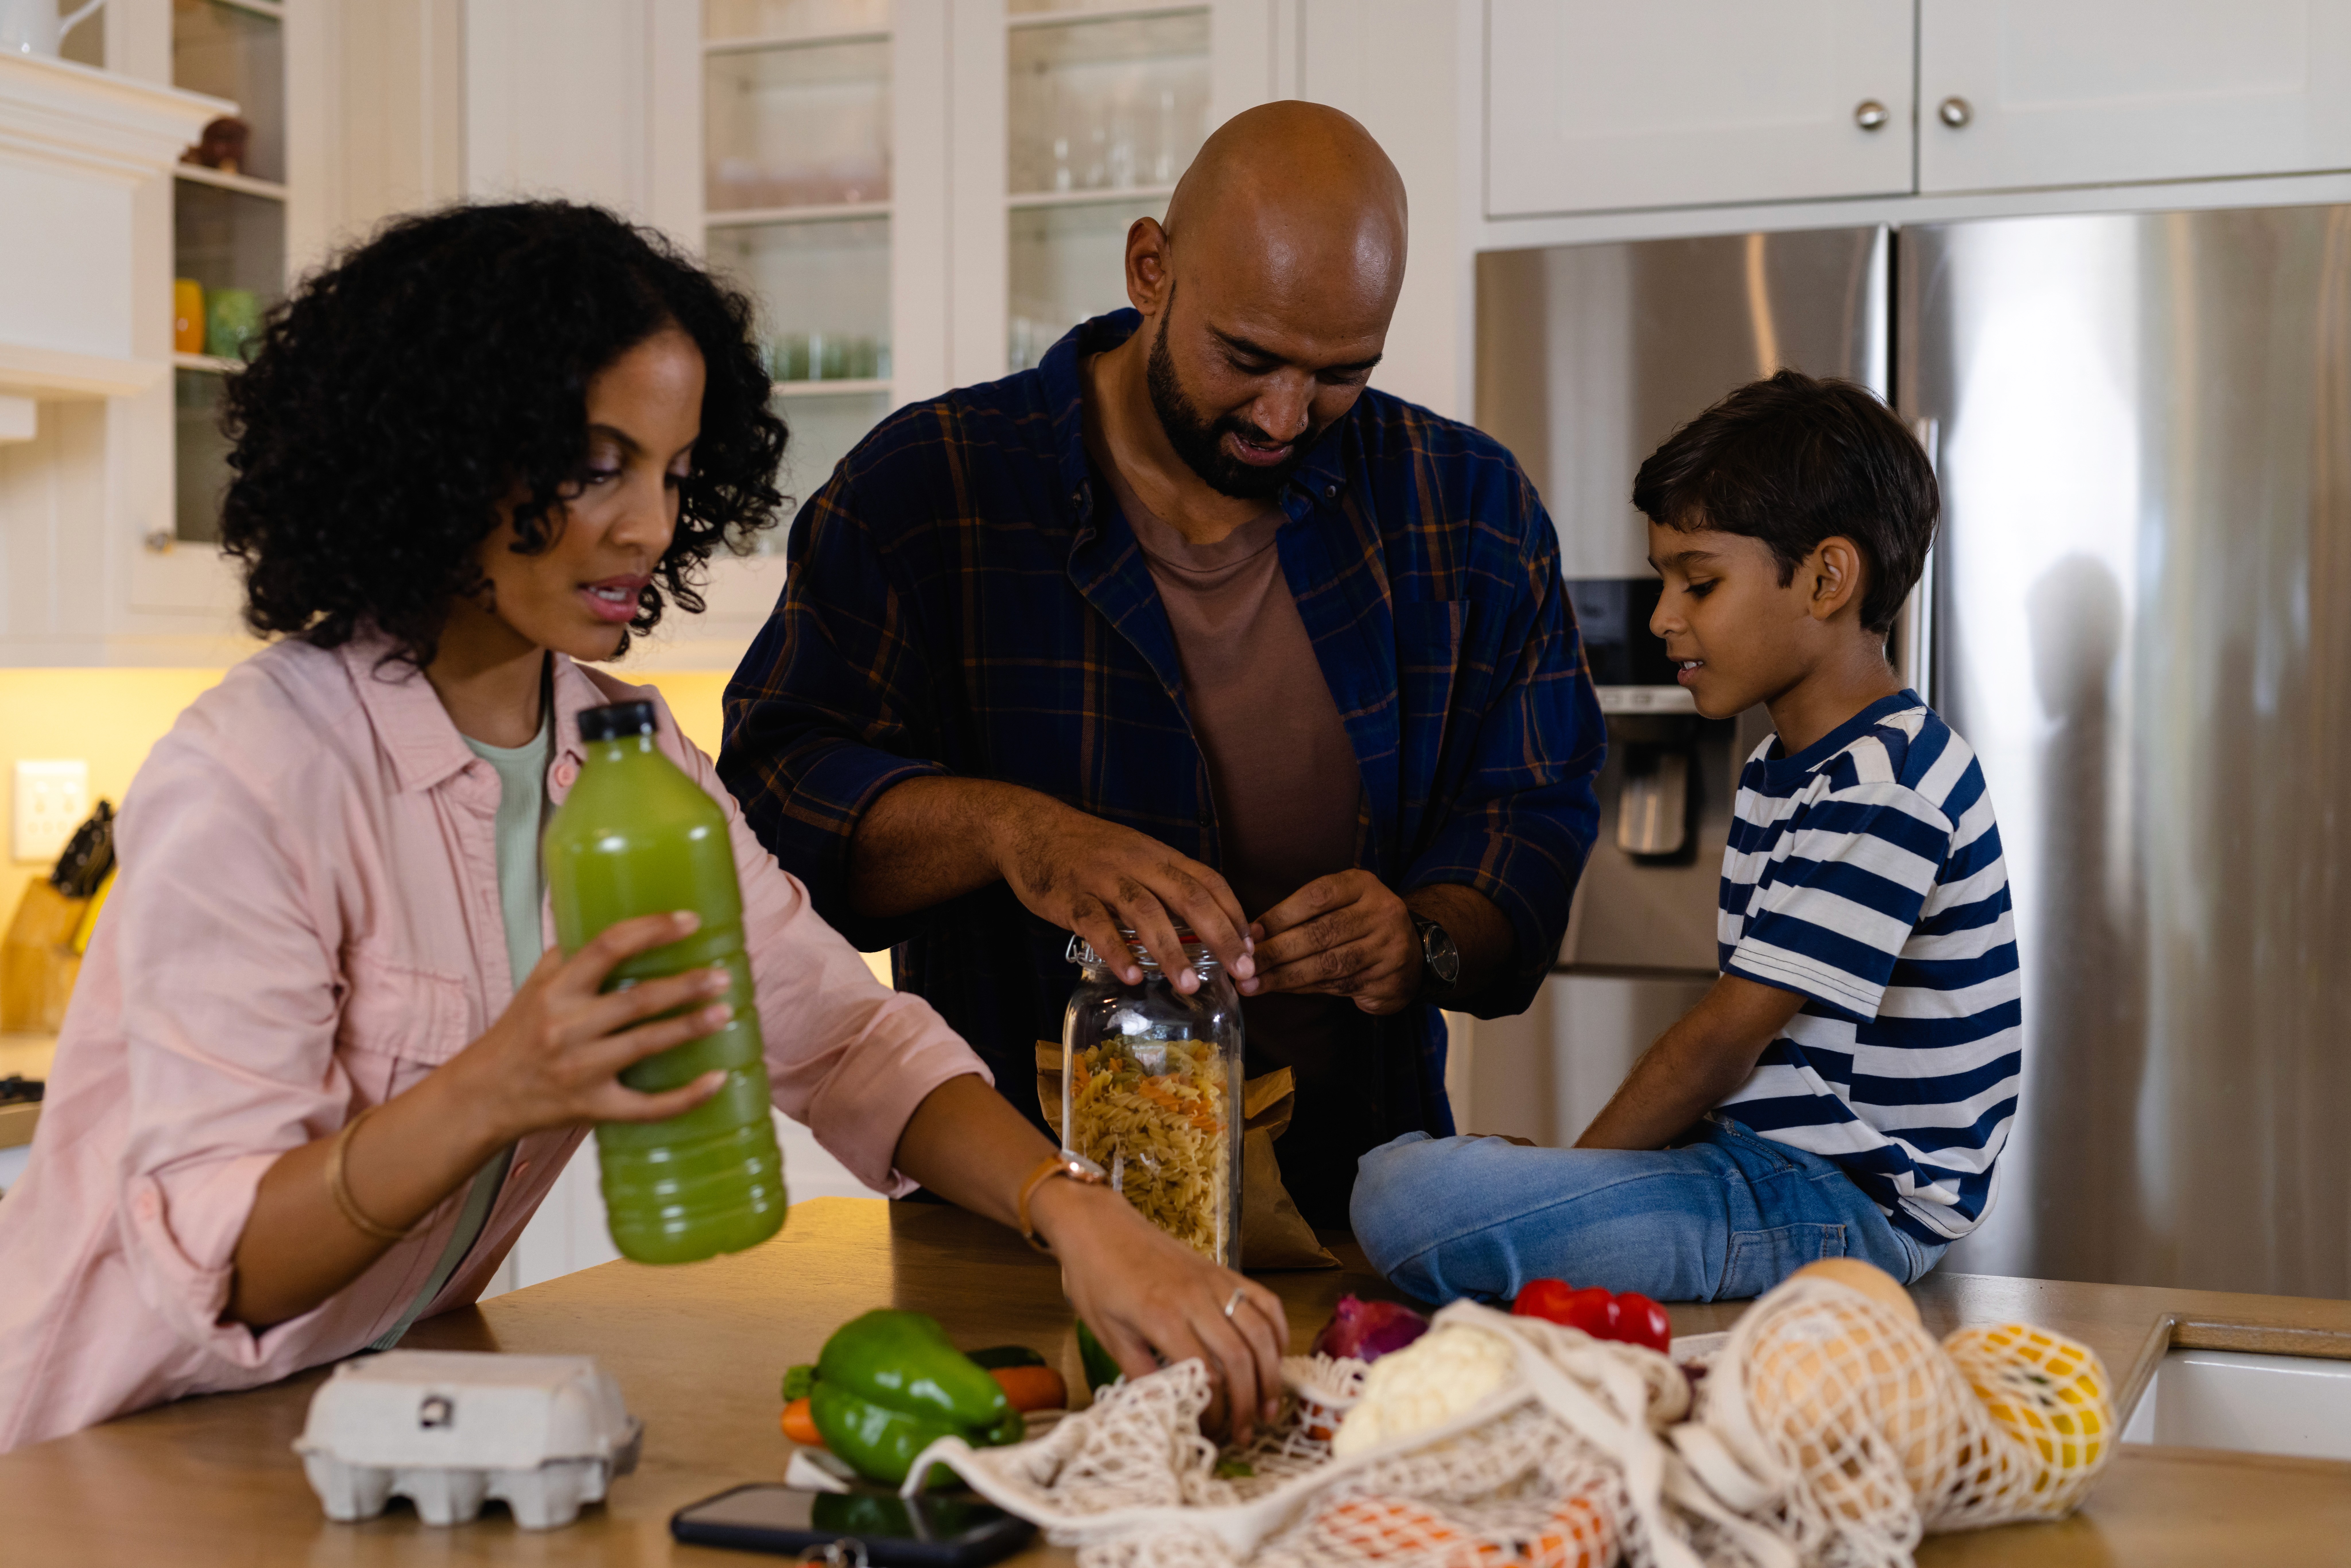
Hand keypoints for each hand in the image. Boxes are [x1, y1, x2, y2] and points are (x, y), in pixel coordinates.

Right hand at [447, 910, 737, 1146]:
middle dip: (685, 985)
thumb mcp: (535, 986)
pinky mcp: (592, 1107)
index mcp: (555, 991)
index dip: (651, 930)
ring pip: (645, 1045)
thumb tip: (620, 924)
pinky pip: (647, 1106)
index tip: (690, 921)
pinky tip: (718, 1080)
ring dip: (690, 1028)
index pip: (607, 947)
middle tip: (722, 974)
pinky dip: (686, 1096)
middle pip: (636, 999)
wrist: (481, 1097)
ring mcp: (581, 1070)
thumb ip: (571, 955)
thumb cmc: (516, 1036)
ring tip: (725, 1011)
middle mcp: (567, 1028)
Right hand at [991, 793, 1254, 992]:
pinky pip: (1096, 924)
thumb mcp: (1135, 856)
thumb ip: (1165, 885)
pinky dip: (1116, 951)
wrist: (1031, 828)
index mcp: (1158, 856)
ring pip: (1145, 912)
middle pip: (1189, 897)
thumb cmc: (1089, 850)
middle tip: (1241, 973)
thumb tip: (1204, 926)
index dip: (1234, 915)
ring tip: (1191, 986)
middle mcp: (1137, 863)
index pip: (1209, 882)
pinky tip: (1132, 976)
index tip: (1251, 951)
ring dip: (1172, 951)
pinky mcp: (1070, 896)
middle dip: (1221, 937)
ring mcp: (1103, 879)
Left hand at [1031, 1179, 1287, 1442]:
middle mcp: (1196, 1298)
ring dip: (1270, 1374)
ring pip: (1260, 1331)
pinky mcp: (1224, 1271)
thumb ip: (1141, 1374)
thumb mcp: (1108, 1334)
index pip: (1206, 1375)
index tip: (1211, 1433)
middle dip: (1248, 1403)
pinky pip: (1264, 1301)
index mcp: (1162, 1317)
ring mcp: (1215, 1281)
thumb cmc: (1097, 1279)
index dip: (1215, 1412)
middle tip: (1245, 1433)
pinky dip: (1277, 1331)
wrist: (1099, 1226)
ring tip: (1268, 1407)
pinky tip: (1275, 1357)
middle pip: (1240, 1358)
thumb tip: (1166, 1411)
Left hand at [1245, 870, 1419, 1013]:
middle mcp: (1381, 912)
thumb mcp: (1340, 905)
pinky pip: (1338, 985)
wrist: (1413, 955)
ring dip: (1285, 976)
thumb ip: (1304, 914)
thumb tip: (1253, 935)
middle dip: (1277, 951)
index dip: (1280, 915)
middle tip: (1244, 965)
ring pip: (1328, 963)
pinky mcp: (1387, 978)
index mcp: (1363, 885)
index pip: (1317, 896)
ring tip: (1253, 984)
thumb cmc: (1360, 925)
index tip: (1250, 933)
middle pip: (1321, 932)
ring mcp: (1388, 947)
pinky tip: (1281, 989)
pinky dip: (1304, 988)